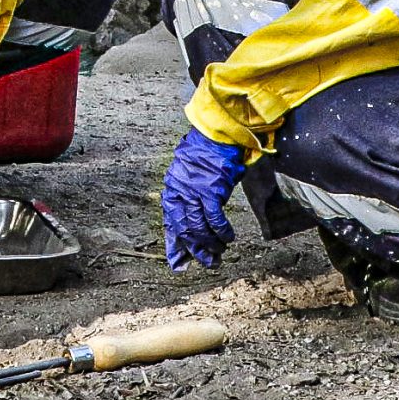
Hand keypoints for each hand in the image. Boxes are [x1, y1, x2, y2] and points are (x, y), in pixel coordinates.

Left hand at [162, 130, 247, 269]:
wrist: (216, 136)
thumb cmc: (205, 158)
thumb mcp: (190, 179)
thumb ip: (188, 202)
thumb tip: (192, 229)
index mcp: (172, 190)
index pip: (171, 224)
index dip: (175, 245)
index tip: (179, 263)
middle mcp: (179, 192)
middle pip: (184, 229)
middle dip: (196, 249)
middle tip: (208, 262)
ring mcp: (193, 191)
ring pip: (198, 227)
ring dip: (210, 243)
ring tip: (220, 251)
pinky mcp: (211, 190)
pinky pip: (214, 218)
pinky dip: (221, 231)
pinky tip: (227, 238)